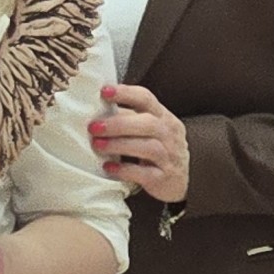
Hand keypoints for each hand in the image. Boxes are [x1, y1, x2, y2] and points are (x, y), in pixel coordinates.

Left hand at [91, 84, 188, 203]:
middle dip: (118, 124)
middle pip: (147, 123)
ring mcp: (169, 157)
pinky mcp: (164, 178)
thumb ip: (129, 118)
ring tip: (97, 145)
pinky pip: (145, 173)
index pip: (146, 98)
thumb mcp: (149, 130)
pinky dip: (125, 170)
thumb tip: (96, 111)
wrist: (180, 181)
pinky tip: (109, 167)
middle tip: (94, 127)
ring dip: (119, 145)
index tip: (104, 91)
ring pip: (148, 147)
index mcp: (163, 117)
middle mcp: (169, 134)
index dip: (125, 93)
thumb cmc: (156, 150)